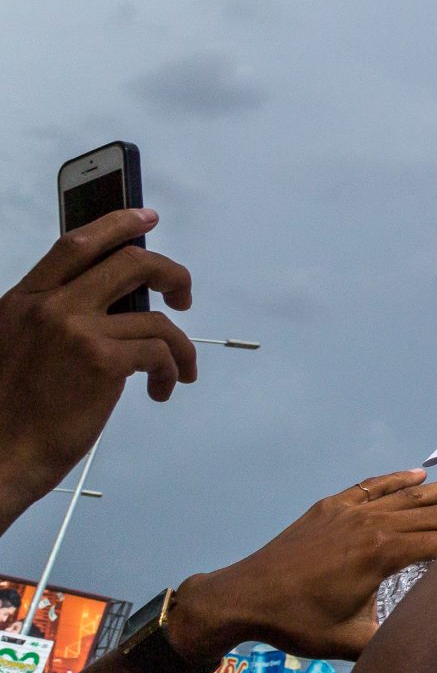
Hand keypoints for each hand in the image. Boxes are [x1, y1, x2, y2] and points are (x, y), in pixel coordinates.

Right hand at [0, 210, 194, 520]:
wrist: (0, 455)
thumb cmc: (10, 411)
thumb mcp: (16, 346)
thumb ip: (52, 319)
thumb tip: (112, 307)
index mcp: (24, 300)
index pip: (76, 244)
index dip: (117, 223)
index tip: (145, 217)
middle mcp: (50, 308)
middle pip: (130, 263)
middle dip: (171, 273)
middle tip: (183, 295)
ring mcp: (76, 332)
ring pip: (156, 317)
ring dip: (180, 345)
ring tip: (179, 369)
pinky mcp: (102, 362)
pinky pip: (160, 351)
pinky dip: (172, 370)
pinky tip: (162, 390)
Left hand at [167, 469, 436, 668]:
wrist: (246, 597)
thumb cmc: (298, 623)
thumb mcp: (351, 642)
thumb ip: (393, 637)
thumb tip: (427, 641)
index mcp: (381, 553)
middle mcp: (372, 524)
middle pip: (428, 513)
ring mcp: (350, 511)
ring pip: (405, 494)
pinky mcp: (331, 507)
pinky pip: (372, 487)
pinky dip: (396, 479)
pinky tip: (416, 473)